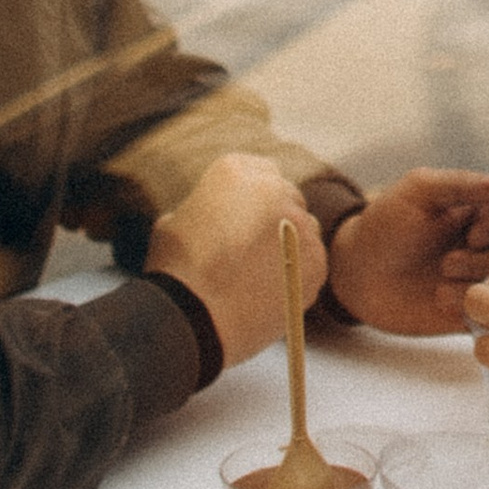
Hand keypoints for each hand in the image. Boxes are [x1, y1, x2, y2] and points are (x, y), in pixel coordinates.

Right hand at [145, 155, 326, 367]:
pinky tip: (275, 291)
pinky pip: (313, 260)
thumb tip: (211, 214)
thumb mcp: (172, 222)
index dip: (253, 197)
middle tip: (255, 248)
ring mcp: (298, 223)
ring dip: (290, 243)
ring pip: (304, 227)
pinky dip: (298, 273)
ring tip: (263, 273)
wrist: (194, 317)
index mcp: (235, 170)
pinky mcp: (316, 259)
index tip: (246, 218)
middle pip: (286, 196)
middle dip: (274, 217)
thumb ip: (202, 208)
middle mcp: (272, 188)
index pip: (258, 171)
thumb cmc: (175, 272)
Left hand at [326, 171, 488, 335]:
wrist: (357, 276)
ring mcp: (486, 277)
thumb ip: (462, 183)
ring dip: (480, 281)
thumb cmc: (385, 225)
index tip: (476, 233)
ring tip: (442, 278)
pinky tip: (442, 300)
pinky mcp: (478, 310)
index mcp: (486, 207)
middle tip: (451, 261)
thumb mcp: (419, 192)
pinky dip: (476, 307)